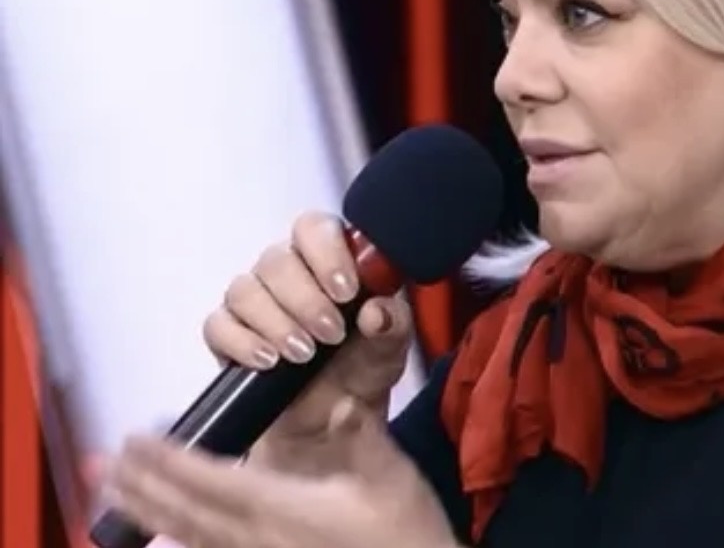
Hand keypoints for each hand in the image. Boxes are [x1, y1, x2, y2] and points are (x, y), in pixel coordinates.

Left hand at [106, 397, 459, 547]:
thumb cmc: (405, 532)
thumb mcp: (392, 476)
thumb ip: (361, 437)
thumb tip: (341, 402)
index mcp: (284, 510)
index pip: (212, 480)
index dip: (171, 459)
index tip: (136, 436)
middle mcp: (258, 541)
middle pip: (186, 512)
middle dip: (143, 484)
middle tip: (104, 460)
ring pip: (189, 538)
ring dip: (150, 511)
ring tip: (117, 490)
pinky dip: (179, 541)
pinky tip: (165, 534)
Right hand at [202, 211, 412, 472]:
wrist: (332, 420)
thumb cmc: (363, 368)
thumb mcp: (390, 349)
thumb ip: (391, 325)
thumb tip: (376, 311)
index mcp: (329, 259)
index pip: (315, 228)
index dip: (327, 252)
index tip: (346, 290)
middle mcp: (287, 272)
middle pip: (277, 260)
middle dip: (306, 300)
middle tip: (331, 334)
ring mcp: (254, 300)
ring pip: (245, 289)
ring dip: (277, 323)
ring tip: (304, 355)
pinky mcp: (227, 333)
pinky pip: (218, 325)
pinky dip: (243, 344)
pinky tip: (270, 362)